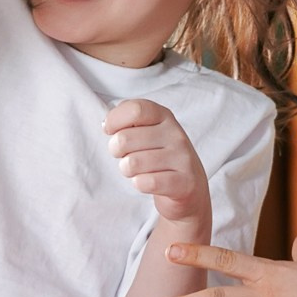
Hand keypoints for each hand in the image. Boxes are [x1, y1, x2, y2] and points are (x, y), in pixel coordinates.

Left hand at [104, 99, 208, 228]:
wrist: (189, 186)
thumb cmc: (159, 155)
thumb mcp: (147, 130)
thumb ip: (128, 119)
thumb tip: (106, 124)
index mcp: (164, 116)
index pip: (135, 109)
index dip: (114, 120)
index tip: (110, 130)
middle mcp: (175, 134)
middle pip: (125, 138)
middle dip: (115, 151)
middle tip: (124, 155)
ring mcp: (182, 158)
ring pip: (132, 163)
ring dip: (126, 170)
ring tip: (137, 170)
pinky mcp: (184, 183)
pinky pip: (145, 183)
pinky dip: (139, 184)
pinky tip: (147, 182)